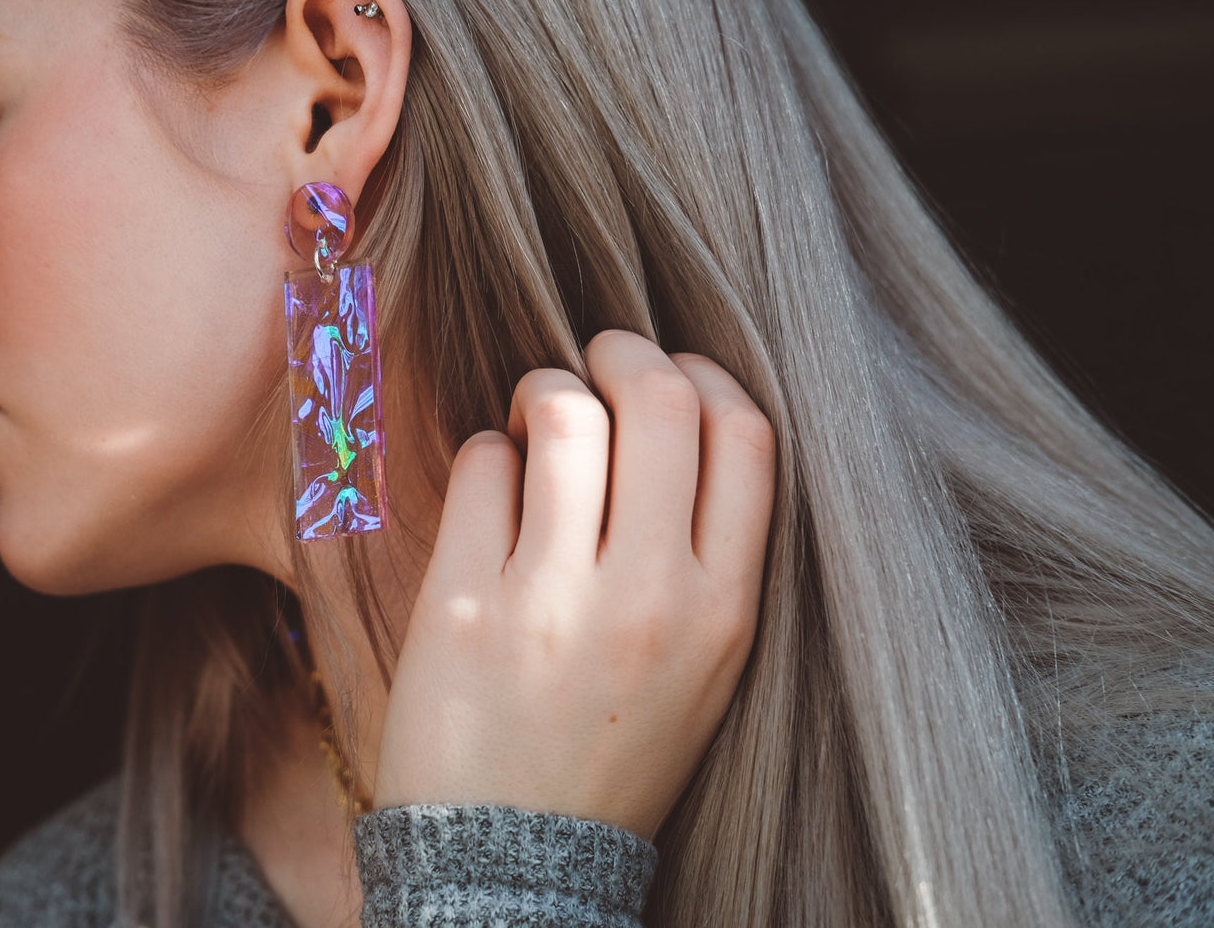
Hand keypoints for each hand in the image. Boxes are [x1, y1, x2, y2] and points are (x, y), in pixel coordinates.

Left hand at [371, 329, 777, 839]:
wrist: (517, 862)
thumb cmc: (614, 747)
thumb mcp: (705, 666)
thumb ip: (709, 555)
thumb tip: (680, 416)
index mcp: (724, 611)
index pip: (748, 436)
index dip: (708, 376)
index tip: (672, 376)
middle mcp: (651, 598)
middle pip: (661, 398)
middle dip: (623, 351)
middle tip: (595, 361)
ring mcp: (555, 601)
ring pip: (566, 413)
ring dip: (546, 390)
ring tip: (534, 423)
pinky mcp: (466, 604)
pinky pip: (483, 463)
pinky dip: (488, 452)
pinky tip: (492, 491)